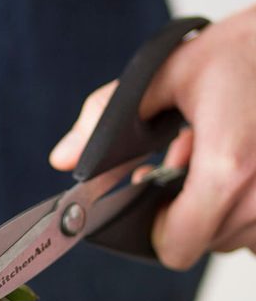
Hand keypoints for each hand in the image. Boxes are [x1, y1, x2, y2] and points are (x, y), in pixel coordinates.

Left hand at [49, 6, 255, 268]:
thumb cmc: (245, 51)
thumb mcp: (167, 72)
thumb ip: (107, 117)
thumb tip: (63, 159)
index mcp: (225, 169)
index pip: (175, 249)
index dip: (153, 229)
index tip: (153, 196)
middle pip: (202, 243)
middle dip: (183, 206)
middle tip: (185, 154)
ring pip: (233, 235)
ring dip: (216, 203)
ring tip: (215, 150)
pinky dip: (244, 201)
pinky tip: (241, 161)